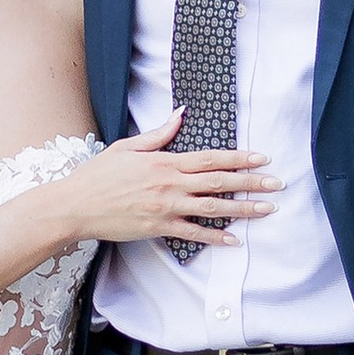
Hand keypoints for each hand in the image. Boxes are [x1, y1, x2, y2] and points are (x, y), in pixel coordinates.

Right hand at [68, 115, 275, 251]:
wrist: (76, 205)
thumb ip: (159, 134)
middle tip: (277, 183)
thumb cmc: (99, 174)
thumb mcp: (128, 147)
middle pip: (219, 182)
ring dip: (242, 209)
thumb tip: (180, 115)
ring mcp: (166, 208)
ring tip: (266, 209)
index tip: (262, 158)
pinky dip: (215, 237)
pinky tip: (234, 240)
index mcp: (165, 162)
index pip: (210, 159)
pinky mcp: (158, 228)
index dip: (239, 158)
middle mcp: (170, 184)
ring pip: (212, 209)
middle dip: (251, 182)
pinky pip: (193, 233)